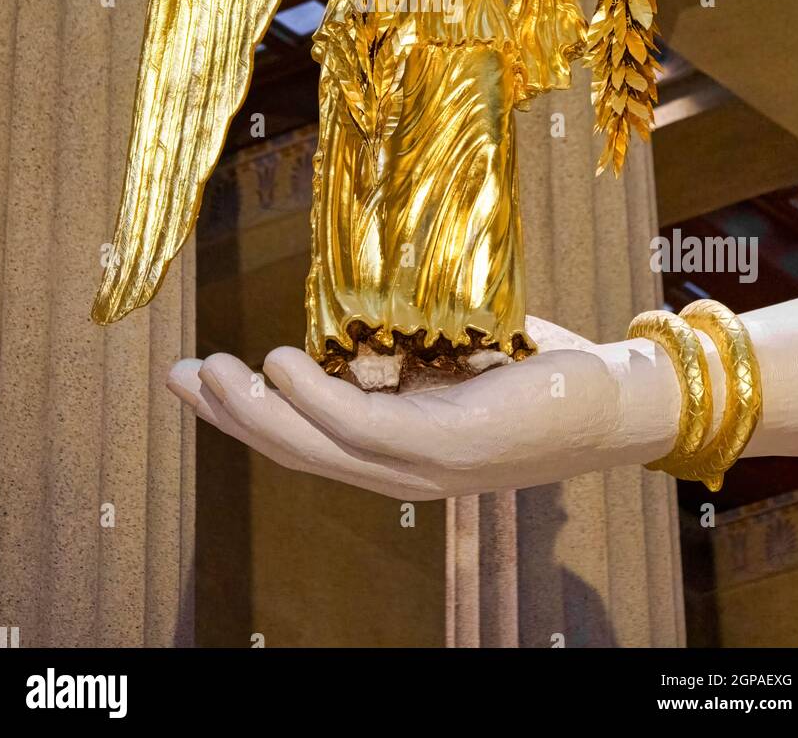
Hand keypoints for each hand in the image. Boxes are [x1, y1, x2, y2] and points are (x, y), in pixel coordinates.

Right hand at [166, 316, 647, 500]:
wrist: (620, 398)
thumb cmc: (540, 373)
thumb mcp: (456, 359)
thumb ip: (405, 355)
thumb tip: (355, 329)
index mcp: (400, 447)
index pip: (309, 439)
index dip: (246, 415)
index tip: (196, 381)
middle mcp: (405, 468)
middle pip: (297, 451)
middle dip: (230, 417)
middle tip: (177, 376)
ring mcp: (426, 464)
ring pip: (318, 447)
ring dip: (256, 411)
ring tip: (212, 370)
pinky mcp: (453, 447)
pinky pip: (366, 427)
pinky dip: (316, 398)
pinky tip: (281, 362)